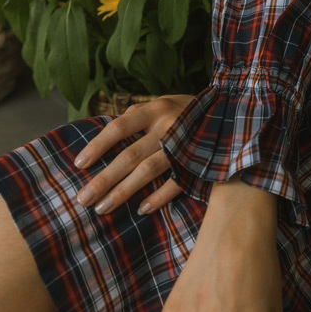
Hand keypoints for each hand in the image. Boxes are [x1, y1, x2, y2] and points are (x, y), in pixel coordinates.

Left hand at [75, 94, 192, 215]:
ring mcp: (185, 146)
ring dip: (124, 191)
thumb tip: (103, 135)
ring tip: (102, 208)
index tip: (79, 164)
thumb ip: (137, 116)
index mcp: (156, 109)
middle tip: (82, 199)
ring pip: (149, 171)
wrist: (232, 114)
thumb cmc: (185, 110)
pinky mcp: (198, 163)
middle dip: (104, 179)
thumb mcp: (163, 102)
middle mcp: (169, 126)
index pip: (119, 127)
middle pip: (130, 155)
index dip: (97, 145)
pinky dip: (158, 197)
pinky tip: (141, 209)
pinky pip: (176, 184)